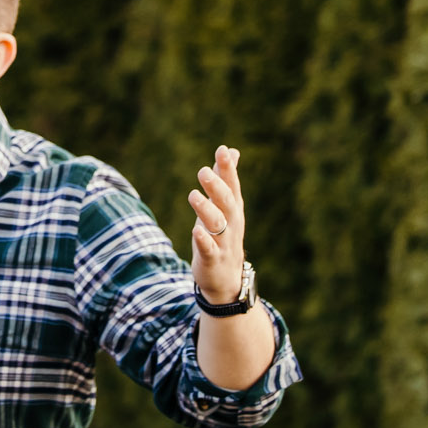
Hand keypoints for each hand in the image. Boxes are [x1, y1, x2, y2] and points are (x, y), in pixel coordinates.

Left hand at [187, 146, 247, 302]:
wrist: (227, 277)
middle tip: (204, 170)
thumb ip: (227, 179)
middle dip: (217, 186)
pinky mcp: (212, 259)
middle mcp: (232, 223)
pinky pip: (209, 249)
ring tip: (194, 195)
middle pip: (226, 202)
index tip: (222, 150)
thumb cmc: (224, 234)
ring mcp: (223, 241)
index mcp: (233, 208)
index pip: (232, 185)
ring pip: (217, 224)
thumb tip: (231, 150)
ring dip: (206, 209)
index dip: (228, 168)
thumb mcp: (226, 206)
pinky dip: (203, 240)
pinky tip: (196, 231)